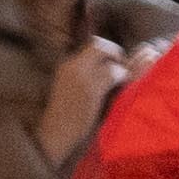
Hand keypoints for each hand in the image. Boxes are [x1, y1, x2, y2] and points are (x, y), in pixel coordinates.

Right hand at [38, 36, 130, 161]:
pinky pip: (113, 72)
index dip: (108, 51)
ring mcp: (81, 75)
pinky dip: (122, 76)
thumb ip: (85, 74)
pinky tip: (121, 86)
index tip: (115, 63)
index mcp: (66, 65)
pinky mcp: (90, 88)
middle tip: (123, 68)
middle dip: (116, 53)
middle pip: (101, 45)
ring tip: (124, 79)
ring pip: (109, 57)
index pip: (92, 44)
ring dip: (121, 67)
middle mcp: (72, 65)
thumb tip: (109, 64)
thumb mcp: (70, 88)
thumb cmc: (65, 116)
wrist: (55, 133)